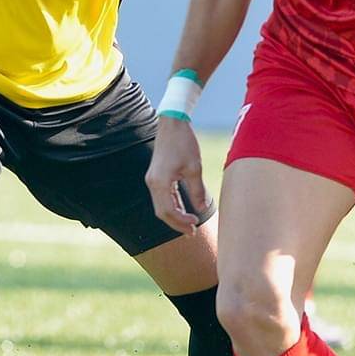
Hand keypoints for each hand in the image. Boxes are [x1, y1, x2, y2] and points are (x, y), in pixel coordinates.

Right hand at [145, 118, 209, 235]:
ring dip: (174, 216)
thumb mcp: (194, 168)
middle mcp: (152, 183)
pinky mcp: (156, 176)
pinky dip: (172, 206)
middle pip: (161, 212)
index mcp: (160, 182)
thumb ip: (197, 190)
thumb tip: (201, 208)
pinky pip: (162, 197)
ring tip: (189, 224)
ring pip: (160, 206)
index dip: (181, 221)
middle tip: (192, 231)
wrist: (172, 124)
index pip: (168, 211)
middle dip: (176, 223)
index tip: (195, 223)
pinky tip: (183, 210)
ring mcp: (152, 179)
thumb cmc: (184, 143)